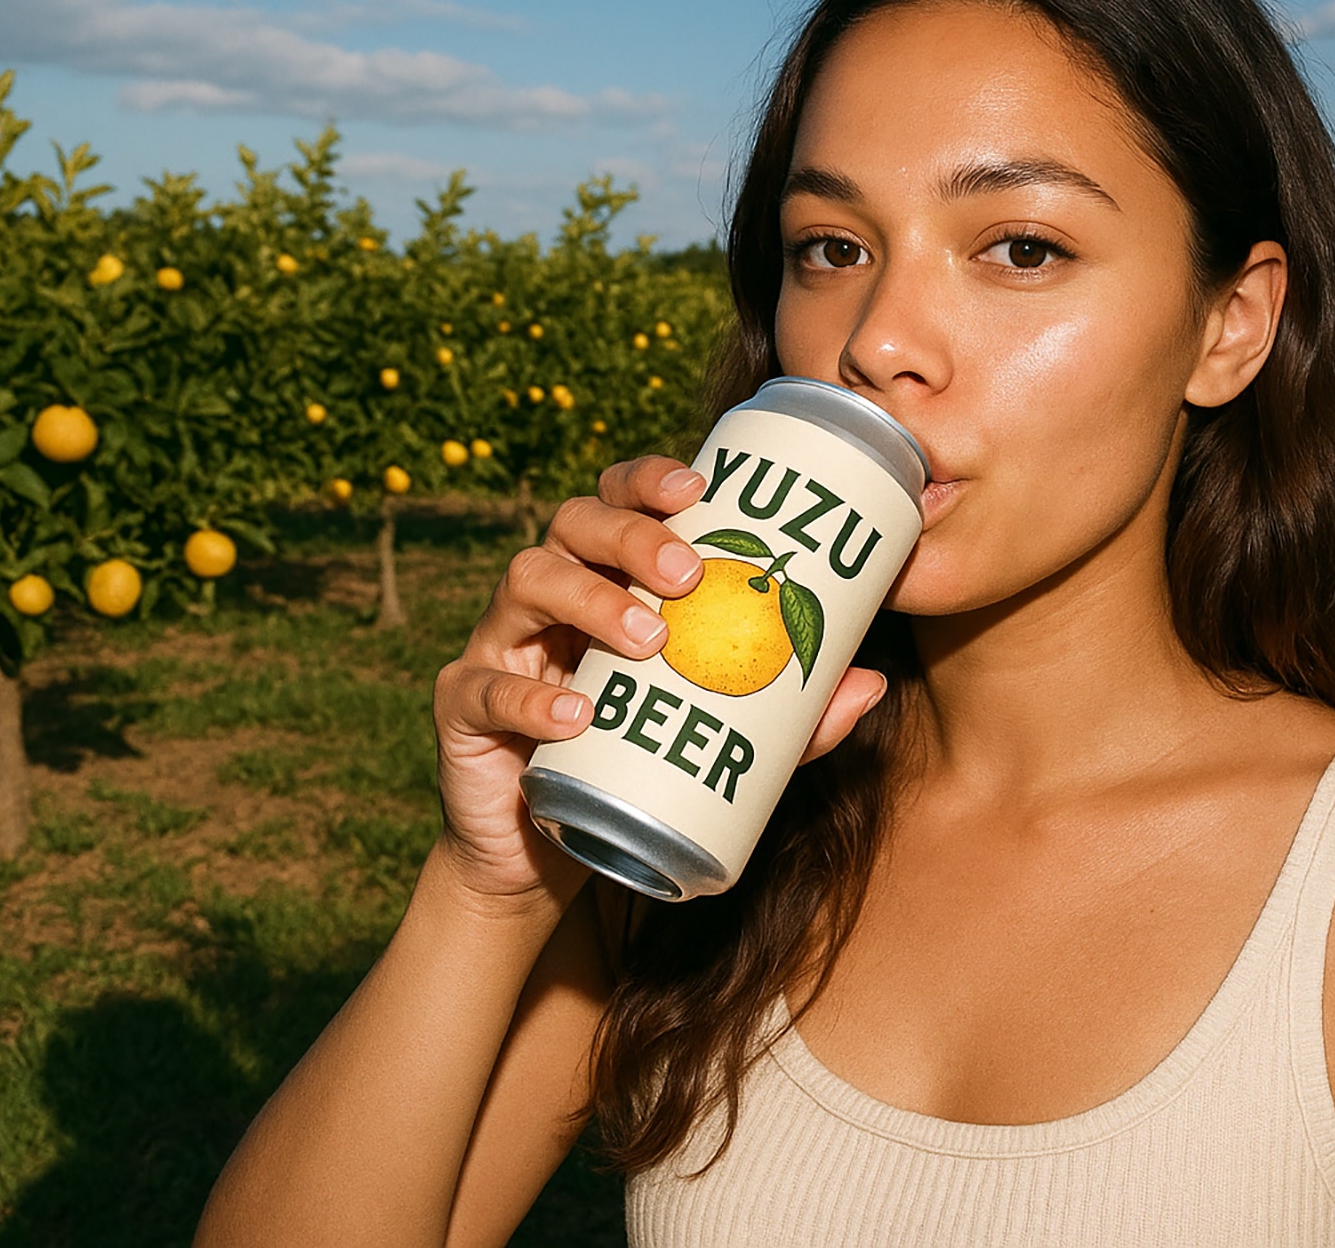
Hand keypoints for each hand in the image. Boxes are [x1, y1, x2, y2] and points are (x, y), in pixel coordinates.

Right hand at [430, 455, 890, 905]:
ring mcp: (500, 647)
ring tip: (649, 639)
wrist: (551, 856)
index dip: (649, 479)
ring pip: (524, 581)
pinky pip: (485, 689)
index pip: (617, 500)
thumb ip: (791, 715)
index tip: (700, 488)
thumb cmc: (639, 767)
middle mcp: (548, 598)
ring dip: (590, 598)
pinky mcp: (464, 708)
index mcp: (606, 580)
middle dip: (631, 534)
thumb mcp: (722, 735)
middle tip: (689, 574)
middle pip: (572, 524)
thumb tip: (870, 684)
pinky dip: (531, 699)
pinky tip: (577, 714)